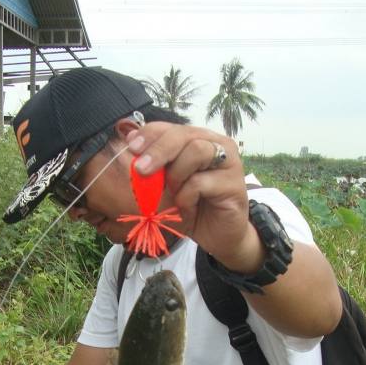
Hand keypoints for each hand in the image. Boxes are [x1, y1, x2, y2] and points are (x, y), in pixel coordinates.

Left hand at [124, 123, 261, 272]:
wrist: (219, 237)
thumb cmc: (193, 207)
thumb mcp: (168, 185)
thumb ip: (156, 166)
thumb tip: (131, 145)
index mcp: (199, 139)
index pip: (171, 127)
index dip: (150, 134)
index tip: (131, 147)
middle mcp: (217, 144)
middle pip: (183, 134)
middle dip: (158, 151)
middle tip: (140, 169)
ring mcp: (229, 162)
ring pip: (196, 151)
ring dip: (176, 174)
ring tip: (174, 193)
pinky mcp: (234, 184)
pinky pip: (200, 182)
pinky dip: (186, 196)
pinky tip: (187, 206)